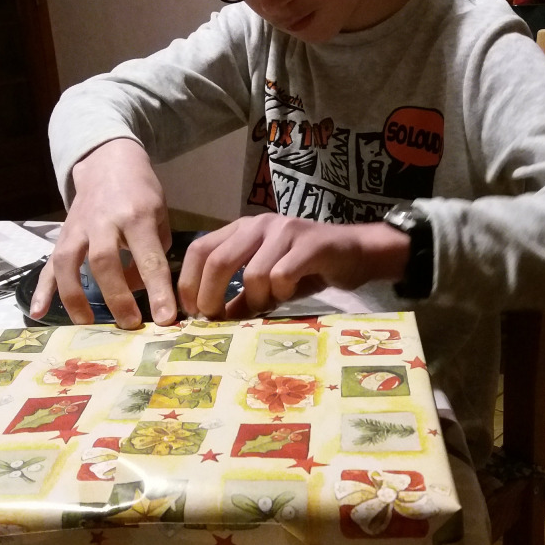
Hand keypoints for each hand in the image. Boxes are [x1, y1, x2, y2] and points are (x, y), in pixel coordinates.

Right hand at [31, 139, 176, 327]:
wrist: (108, 163)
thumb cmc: (141, 193)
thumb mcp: (159, 215)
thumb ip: (155, 252)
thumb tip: (144, 290)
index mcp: (137, 216)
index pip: (148, 257)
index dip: (157, 289)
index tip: (164, 318)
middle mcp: (104, 221)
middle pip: (104, 262)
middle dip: (117, 297)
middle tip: (131, 325)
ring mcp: (78, 228)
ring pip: (69, 263)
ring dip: (76, 297)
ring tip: (88, 324)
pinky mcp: (62, 235)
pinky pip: (49, 263)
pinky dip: (42, 289)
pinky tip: (38, 312)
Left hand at [177, 214, 409, 319]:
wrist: (356, 254)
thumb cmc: (308, 270)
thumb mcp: (267, 285)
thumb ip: (239, 297)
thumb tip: (212, 320)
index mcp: (242, 230)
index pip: (200, 249)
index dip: (188, 282)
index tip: (192, 312)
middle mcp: (259, 224)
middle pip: (218, 260)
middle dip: (211, 296)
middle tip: (215, 319)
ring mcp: (285, 230)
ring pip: (252, 273)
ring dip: (257, 299)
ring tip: (270, 304)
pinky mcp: (310, 243)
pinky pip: (282, 276)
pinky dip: (282, 293)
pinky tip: (291, 294)